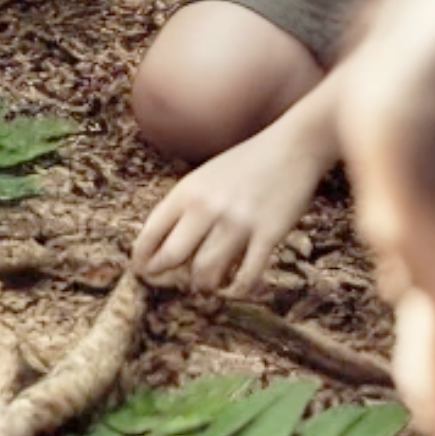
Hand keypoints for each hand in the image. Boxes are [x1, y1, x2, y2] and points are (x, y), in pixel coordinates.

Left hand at [132, 125, 332, 294]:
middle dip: (165, 275)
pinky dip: (237, 289)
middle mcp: (207, 209)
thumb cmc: (244, 163)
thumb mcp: (202, 178)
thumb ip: (182, 207)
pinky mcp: (268, 234)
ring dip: (202, 284)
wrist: (293, 146)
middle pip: (172, 257)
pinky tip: (233, 289)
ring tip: (205, 284)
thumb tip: (160, 244)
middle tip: (169, 282)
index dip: (141, 258)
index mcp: (185, 193)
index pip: (150, 234)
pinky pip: (247, 275)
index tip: (141, 270)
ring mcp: (238, 223)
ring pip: (206, 271)